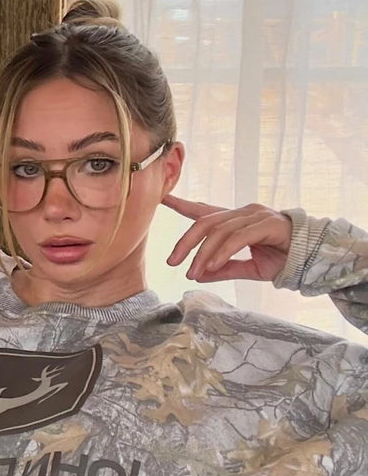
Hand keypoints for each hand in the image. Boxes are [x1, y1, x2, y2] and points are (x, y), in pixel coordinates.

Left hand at [163, 194, 292, 282]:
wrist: (312, 259)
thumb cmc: (282, 259)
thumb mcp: (247, 268)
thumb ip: (223, 269)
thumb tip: (198, 275)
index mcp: (237, 220)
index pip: (205, 212)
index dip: (183, 205)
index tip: (163, 200)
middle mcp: (244, 213)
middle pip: (205, 223)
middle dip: (185, 242)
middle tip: (172, 261)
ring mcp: (256, 216)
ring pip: (219, 231)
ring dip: (203, 254)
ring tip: (193, 272)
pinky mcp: (268, 224)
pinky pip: (238, 238)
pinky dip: (223, 252)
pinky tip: (213, 266)